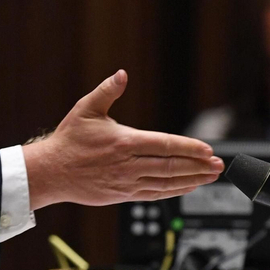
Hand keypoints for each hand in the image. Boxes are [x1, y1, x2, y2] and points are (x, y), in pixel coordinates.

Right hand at [22, 70, 222, 208]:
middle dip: (199, 166)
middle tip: (219, 165)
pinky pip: (155, 194)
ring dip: (192, 180)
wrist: (51, 172)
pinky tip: (187, 187)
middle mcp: (128, 165)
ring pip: (166, 183)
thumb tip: (122, 74)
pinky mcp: (123, 195)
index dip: (189, 148)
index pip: (165, 145)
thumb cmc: (69, 140)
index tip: (208, 150)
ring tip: (210, 176)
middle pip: (171, 166)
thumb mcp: (86, 109)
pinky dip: (174, 191)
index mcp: (123, 142)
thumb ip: (108, 91)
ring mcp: (127, 183)